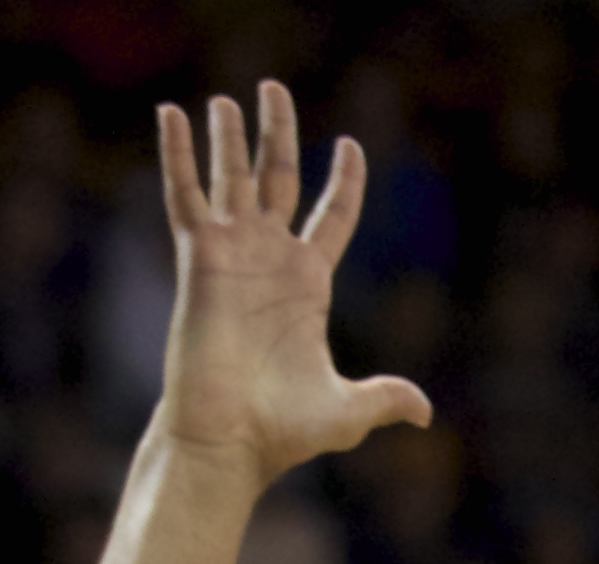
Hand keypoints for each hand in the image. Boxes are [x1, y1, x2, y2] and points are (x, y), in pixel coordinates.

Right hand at [155, 83, 433, 491]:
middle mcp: (270, 258)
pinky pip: (186, 194)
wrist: (231, 438)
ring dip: (228, 135)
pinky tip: (174, 115)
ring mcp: (234, 252)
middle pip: (278, 177)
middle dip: (276, 132)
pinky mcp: (200, 256)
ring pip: (232, 176)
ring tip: (227, 99)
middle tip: (273, 88)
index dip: (343, 182)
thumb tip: (424, 413)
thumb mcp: (347, 411)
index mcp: (308, 283)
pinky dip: (179, 155)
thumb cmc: (284, 430)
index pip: (332, 215)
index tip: (351, 146)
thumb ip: (384, 398)